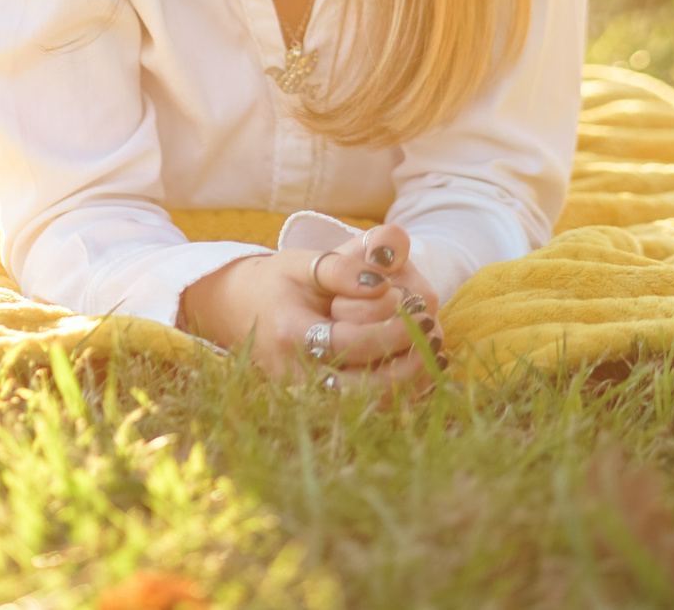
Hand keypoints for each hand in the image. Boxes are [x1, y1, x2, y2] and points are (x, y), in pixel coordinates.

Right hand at [179, 224, 447, 391]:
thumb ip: (342, 266)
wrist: (239, 311)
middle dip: (407, 364)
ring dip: (408, 385)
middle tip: (433, 333)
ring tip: (435, 353)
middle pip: (361, 389)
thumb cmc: (279, 282)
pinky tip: (421, 370)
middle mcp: (294, 374)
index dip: (392, 329)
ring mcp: (303, 397)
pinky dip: (398, 395)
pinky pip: (364, 412)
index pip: (349, 343)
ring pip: (365, 409)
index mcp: (289, 333)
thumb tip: (381, 280)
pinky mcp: (315, 406)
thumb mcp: (304, 262)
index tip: (421, 309)